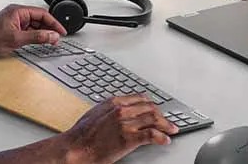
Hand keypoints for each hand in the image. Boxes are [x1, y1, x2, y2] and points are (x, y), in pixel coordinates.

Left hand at [0, 4, 67, 58]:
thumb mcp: (16, 40)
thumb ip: (37, 37)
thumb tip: (52, 36)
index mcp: (18, 11)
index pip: (42, 14)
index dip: (54, 23)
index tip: (61, 32)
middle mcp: (16, 14)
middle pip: (39, 18)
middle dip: (49, 28)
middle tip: (57, 39)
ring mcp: (13, 21)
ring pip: (33, 25)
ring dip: (42, 33)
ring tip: (49, 42)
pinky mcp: (10, 28)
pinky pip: (27, 30)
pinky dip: (34, 36)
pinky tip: (37, 42)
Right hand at [62, 95, 178, 163]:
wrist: (75, 148)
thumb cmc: (81, 134)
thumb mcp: (96, 113)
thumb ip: (110, 109)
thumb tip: (119, 109)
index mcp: (115, 102)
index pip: (141, 99)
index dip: (153, 106)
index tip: (158, 111)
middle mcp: (122, 110)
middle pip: (150, 108)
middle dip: (162, 115)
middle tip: (167, 122)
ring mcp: (126, 123)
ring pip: (154, 119)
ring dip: (166, 125)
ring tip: (172, 130)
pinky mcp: (128, 138)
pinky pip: (151, 135)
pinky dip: (162, 137)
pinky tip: (166, 140)